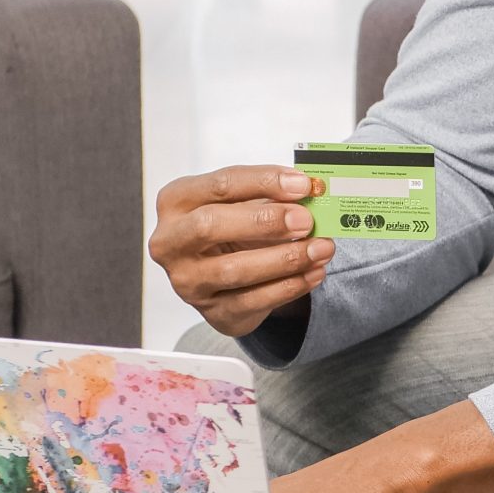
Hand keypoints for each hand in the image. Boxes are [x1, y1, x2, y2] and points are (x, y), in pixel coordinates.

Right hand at [150, 165, 336, 337]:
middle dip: (265, 222)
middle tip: (307, 220)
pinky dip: (290, 286)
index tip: (303, 184)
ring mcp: (188, 280)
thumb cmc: (232, 227)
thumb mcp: (244, 202)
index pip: (219, 185)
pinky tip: (314, 273)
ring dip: (286, 258)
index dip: (264, 182)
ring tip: (322, 248)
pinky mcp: (212, 311)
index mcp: (177, 201)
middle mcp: (171, 241)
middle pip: (211, 226)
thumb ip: (272, 194)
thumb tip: (312, 190)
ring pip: (234, 270)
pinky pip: (253, 300)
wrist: (222, 276)